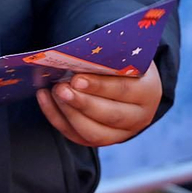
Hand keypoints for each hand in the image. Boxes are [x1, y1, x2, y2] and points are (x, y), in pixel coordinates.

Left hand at [38, 60, 162, 147]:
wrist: (127, 81)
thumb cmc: (120, 62)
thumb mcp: (122, 55)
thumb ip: (107, 56)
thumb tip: (78, 52)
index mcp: (148, 91)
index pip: (124, 91)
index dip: (99, 86)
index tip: (76, 79)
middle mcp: (139, 117)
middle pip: (110, 115)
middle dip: (82, 103)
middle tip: (60, 89)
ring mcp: (120, 133)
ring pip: (94, 132)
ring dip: (69, 113)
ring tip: (53, 92)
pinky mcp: (100, 140)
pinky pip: (76, 135)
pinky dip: (56, 118)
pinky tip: (44, 97)